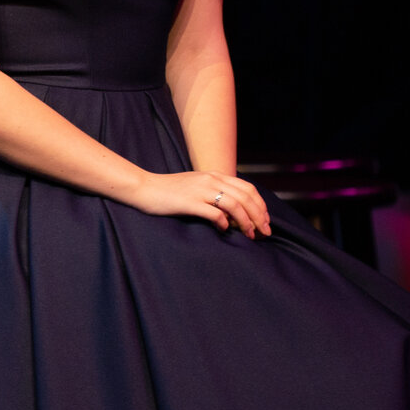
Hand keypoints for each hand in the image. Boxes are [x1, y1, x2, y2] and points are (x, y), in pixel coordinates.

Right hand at [128, 169, 271, 235]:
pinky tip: (225, 230)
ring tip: (250, 234)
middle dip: (259, 216)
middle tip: (265, 232)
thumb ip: (214, 192)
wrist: (143, 188)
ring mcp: (200, 191)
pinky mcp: (189, 203)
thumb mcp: (195, 185)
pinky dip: (224, 223)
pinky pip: (215, 213)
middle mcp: (211, 180)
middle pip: (246, 197)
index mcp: (214, 175)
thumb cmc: (168, 190)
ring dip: (247, 222)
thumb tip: (233, 212)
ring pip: (235, 205)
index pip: (248, 188)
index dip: (261, 205)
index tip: (265, 220)